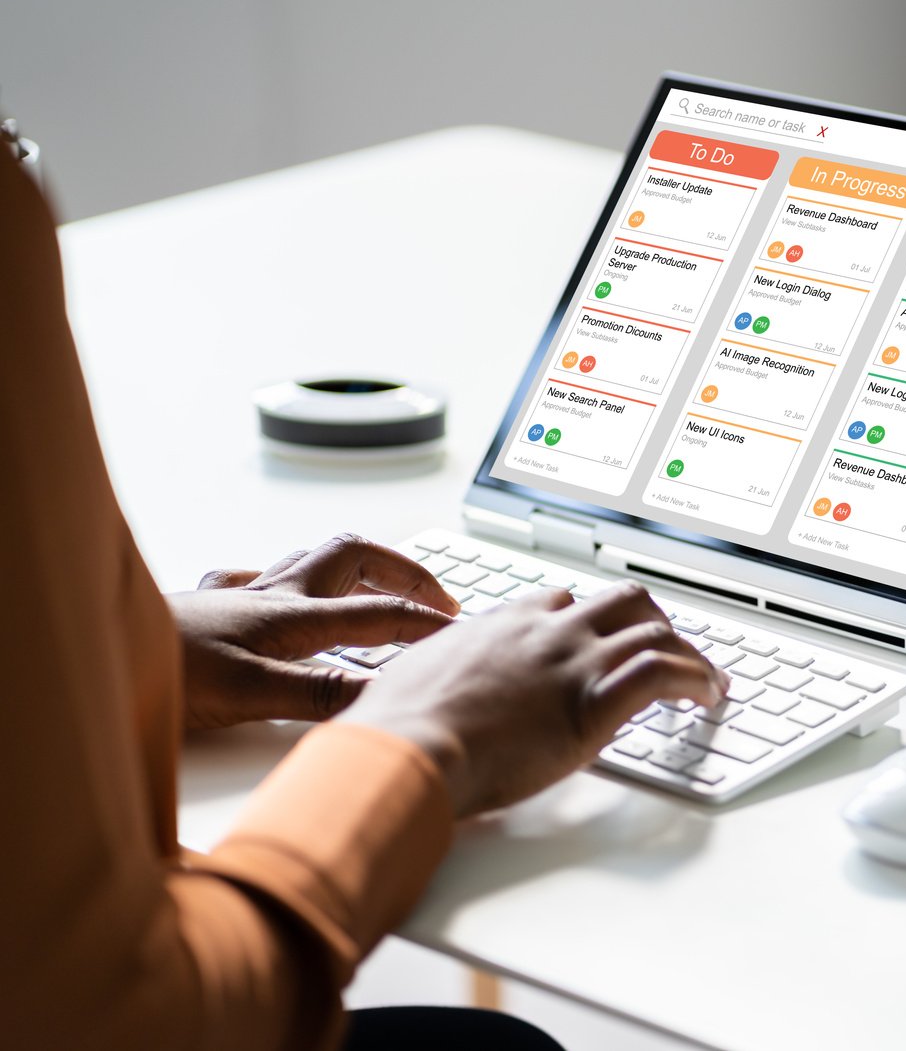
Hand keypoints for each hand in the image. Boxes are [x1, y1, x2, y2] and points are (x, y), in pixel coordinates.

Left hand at [170, 534, 459, 729]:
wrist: (90, 657)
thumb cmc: (157, 673)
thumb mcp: (249, 693)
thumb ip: (321, 693)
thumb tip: (389, 695)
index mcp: (290, 615)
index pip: (380, 614)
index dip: (429, 626)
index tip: (466, 640)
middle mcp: (270, 596)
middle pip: (354, 558)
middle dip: (403, 572)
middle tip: (437, 599)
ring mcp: (239, 599)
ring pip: (311, 562)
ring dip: (355, 569)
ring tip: (380, 587)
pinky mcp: (208, 611)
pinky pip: (259, 581)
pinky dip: (289, 583)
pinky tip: (282, 597)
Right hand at [337, 581, 727, 817]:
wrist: (405, 749)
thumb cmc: (398, 730)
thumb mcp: (415, 682)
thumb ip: (442, 677)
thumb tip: (435, 693)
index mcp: (502, 625)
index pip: (562, 601)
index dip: (592, 619)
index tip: (605, 638)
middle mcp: (544, 632)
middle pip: (621, 599)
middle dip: (654, 620)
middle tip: (671, 648)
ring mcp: (571, 662)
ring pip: (654, 628)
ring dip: (689, 652)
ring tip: (706, 678)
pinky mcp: (592, 702)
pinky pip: (663, 672)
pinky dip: (696, 678)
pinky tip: (707, 696)